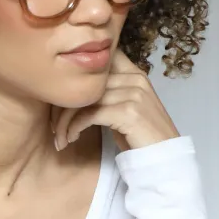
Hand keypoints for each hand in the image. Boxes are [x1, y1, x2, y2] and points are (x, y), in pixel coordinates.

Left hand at [52, 50, 179, 151]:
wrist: (164, 159)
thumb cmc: (140, 136)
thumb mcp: (125, 108)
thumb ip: (108, 92)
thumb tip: (74, 87)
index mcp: (135, 73)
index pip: (100, 59)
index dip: (75, 75)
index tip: (60, 98)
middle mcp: (135, 78)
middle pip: (86, 81)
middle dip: (63, 104)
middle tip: (53, 123)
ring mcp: (134, 94)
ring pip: (85, 98)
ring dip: (65, 120)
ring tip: (60, 136)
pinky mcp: (128, 112)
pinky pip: (90, 114)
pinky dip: (74, 127)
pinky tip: (71, 138)